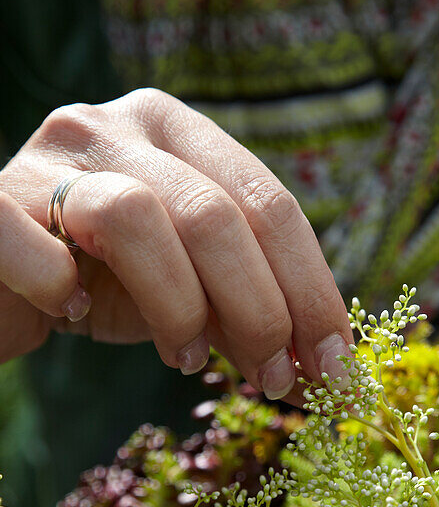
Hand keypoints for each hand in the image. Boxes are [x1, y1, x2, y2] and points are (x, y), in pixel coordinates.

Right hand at [0, 89, 352, 399]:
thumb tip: (326, 369)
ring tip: (185, 359)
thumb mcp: (188, 293)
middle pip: (218, 214)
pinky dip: (62, 289)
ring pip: (140, 218)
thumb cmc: (98, 284)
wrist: (0, 281)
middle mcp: (118, 126)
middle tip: (277, 379)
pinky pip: (34, 242)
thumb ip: (248, 313)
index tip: (337, 368)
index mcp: (180, 134)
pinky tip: (76, 315)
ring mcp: (51, 157)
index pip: (271, 205)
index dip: (313, 291)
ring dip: (180, 306)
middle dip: (264, 310)